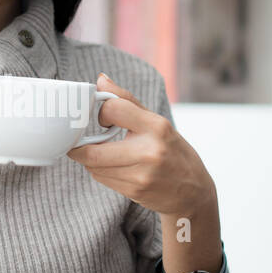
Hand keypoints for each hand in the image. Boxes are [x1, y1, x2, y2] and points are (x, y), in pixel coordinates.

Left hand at [66, 74, 215, 216]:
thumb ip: (127, 101)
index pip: (113, 109)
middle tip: (78, 142)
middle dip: (80, 147)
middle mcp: (149, 151)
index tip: (103, 118)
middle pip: (93, 150)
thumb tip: (101, 80)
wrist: (192, 192)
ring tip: (104, 154)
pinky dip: (100, 171)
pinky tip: (114, 167)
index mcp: (156, 126)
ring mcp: (141, 174)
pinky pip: (103, 179)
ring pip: (95, 166)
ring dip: (91, 160)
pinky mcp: (135, 191)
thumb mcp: (158, 123)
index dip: (101, 112)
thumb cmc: (174, 153)